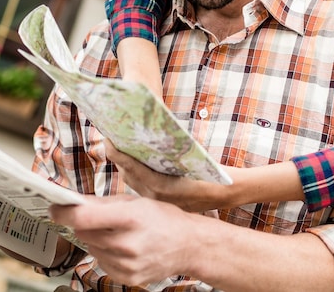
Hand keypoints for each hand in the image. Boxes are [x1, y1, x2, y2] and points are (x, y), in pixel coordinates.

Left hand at [50, 194, 196, 285]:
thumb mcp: (135, 202)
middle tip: (98, 218)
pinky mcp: (127, 278)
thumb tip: (72, 201)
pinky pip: (101, 263)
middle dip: (84, 223)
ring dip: (96, 239)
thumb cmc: (163, 219)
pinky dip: (105, 254)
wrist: (188, 246)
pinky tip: (122, 247)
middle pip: (84, 232)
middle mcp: (127, 244)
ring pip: (91, 248)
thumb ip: (102, 203)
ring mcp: (127, 264)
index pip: (83, 217)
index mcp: (130, 218)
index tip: (55, 207)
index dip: (64, 212)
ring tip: (117, 233)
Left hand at [105, 140, 229, 211]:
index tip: (107, 138)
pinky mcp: (159, 202)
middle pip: (127, 173)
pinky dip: (135, 173)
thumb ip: (167, 148)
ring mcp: (156, 200)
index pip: (130, 166)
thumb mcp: (191, 155)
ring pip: (132, 181)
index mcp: (159, 185)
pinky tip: (136, 163)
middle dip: (118, 156)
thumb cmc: (211, 172)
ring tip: (121, 147)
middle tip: (113, 137)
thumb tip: (146, 131)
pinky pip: (140, 186)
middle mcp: (154, 195)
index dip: (116, 152)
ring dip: (126, 165)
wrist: (226, 193)